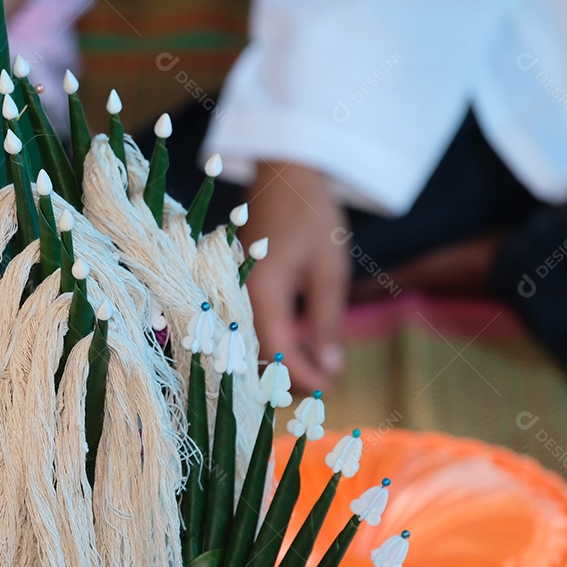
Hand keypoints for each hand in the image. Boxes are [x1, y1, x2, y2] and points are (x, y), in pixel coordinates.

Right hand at [241, 161, 350, 390]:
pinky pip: (251, 329)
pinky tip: (295, 349)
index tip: (331, 390)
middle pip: (260, 357)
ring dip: (281, 364)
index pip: (279, 354)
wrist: (284, 175)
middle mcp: (240, 299)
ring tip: (315, 372)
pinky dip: (273, 345)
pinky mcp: (238, 288)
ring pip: (253, 346)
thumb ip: (326, 322)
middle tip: (326, 387)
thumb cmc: (311, 216)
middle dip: (291, 377)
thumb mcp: (329, 270)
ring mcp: (235, 294)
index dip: (305, 378)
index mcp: (262, 294)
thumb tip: (330, 369)